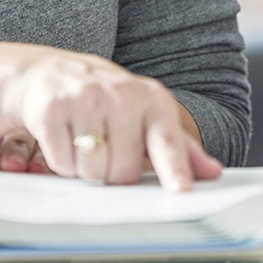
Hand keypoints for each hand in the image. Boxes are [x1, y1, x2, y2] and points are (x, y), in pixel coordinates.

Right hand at [0, 48, 222, 190]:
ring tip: (82, 142)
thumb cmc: (105, 100)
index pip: (166, 141)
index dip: (174, 167)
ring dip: (85, 169)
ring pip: (92, 171)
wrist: (49, 73)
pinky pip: (62, 162)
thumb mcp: (145, 115)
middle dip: (112, 174)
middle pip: (123, 171)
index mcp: (153, 100)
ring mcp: (85, 99)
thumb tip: (212, 173)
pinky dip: (60, 161)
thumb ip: (178, 148)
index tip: (181, 189)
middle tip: (105, 150)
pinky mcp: (52, 108)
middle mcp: (122, 96)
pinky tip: (62, 138)